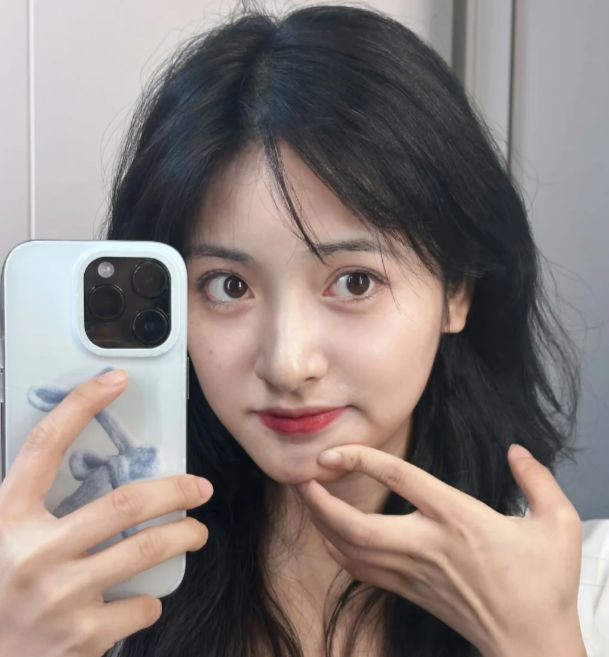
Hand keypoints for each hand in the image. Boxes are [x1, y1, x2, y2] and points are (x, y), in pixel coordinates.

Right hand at [0, 370, 212, 656]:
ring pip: (146, 551)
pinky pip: (140, 605)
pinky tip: (142, 596)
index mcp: (7, 519)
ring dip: (183, 536)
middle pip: (124, 503)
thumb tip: (87, 466)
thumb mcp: (4, 538)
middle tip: (201, 488)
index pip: (45, 446)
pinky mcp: (81, 637)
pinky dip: (149, 598)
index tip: (116, 380)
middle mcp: (33, 553)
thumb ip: (35, 505)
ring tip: (196, 533)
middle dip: (176, 491)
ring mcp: (59, 597)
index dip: (81, 406)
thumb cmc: (1, 590)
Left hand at [296, 444, 585, 656]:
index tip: (333, 451)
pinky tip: (329, 533)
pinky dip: (336, 549)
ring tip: (307, 498)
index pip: (399, 479)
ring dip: (322, 524)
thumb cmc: (545, 584)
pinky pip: (360, 570)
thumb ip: (538, 480)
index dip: (362, 460)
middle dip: (319, 503)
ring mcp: (413, 572)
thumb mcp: (560, 524)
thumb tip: (517, 450)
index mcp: (458, 519)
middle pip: (356, 525)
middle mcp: (426, 545)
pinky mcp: (408, 590)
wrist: (532, 642)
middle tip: (301, 477)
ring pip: (351, 551)